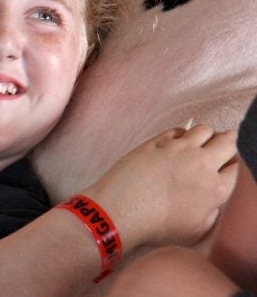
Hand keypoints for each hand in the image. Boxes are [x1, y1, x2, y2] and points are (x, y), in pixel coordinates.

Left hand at [83, 125, 238, 249]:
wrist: (122, 210)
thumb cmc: (156, 226)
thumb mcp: (195, 231)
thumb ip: (212, 212)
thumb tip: (213, 200)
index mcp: (215, 188)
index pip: (238, 168)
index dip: (234, 167)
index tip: (226, 168)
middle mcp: (201, 163)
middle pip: (228, 142)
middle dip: (228, 144)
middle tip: (222, 148)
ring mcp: (179, 149)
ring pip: (205, 130)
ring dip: (206, 136)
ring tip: (199, 144)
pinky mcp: (158, 141)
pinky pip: (178, 129)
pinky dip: (181, 134)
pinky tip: (176, 143)